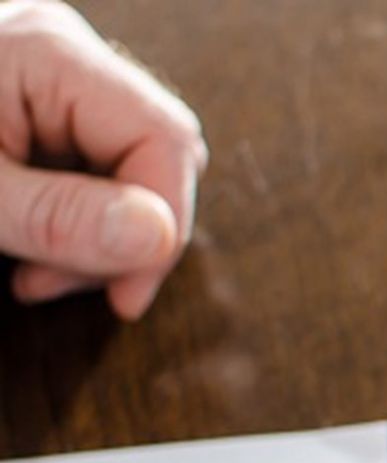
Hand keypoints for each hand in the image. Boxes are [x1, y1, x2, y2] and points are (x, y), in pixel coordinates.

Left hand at [0, 0, 206, 318]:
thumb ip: (58, 214)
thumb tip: (160, 239)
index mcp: (52, 54)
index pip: (163, 137)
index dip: (163, 223)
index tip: (127, 294)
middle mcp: (65, 58)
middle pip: (157, 156)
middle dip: (129, 238)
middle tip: (74, 291)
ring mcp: (53, 82)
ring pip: (129, 173)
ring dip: (99, 241)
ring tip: (33, 279)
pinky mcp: (39, 110)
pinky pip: (92, 171)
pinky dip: (74, 223)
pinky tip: (32, 253)